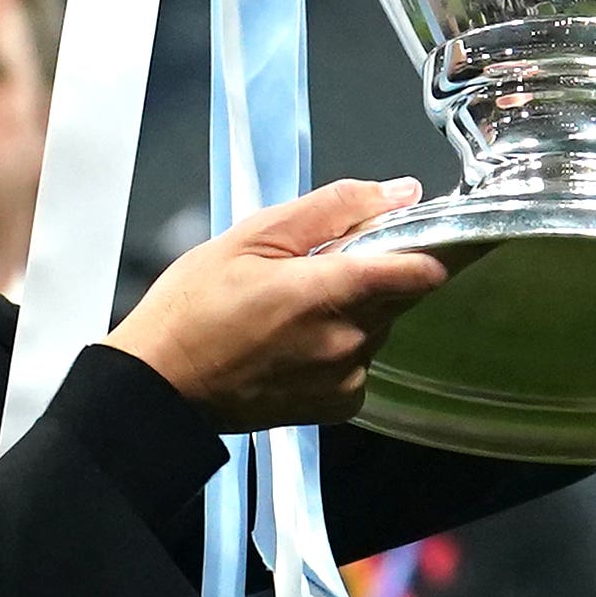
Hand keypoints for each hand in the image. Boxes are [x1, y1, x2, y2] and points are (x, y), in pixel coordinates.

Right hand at [103, 179, 451, 432]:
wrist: (161, 385)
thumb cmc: (192, 310)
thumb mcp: (253, 236)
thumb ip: (334, 208)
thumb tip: (398, 192)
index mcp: (327, 291)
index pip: (419, 268)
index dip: (434, 245)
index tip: (430, 233)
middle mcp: (347, 341)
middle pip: (399, 292)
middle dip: (373, 272)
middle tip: (316, 267)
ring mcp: (345, 376)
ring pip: (380, 326)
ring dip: (355, 310)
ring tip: (292, 308)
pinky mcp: (338, 404)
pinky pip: (362, 362)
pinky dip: (341, 346)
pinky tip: (296, 342)